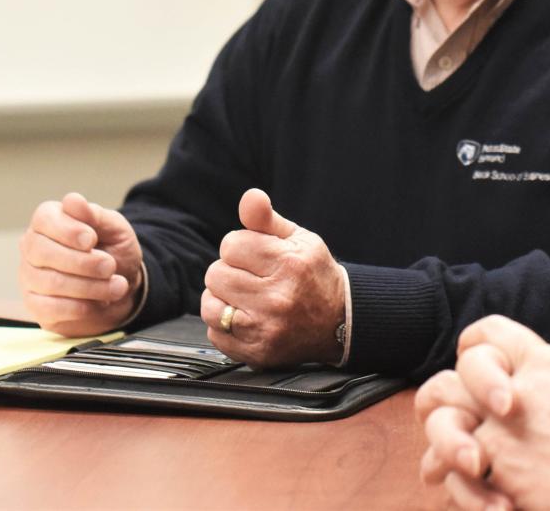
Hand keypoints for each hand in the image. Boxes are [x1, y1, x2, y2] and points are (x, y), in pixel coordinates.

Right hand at [18, 192, 143, 335]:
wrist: (122, 284)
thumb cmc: (114, 250)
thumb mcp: (114, 228)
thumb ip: (95, 214)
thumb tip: (72, 200)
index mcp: (49, 221)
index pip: (43, 220)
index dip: (67, 230)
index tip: (91, 239)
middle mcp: (32, 247)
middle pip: (41, 252)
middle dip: (81, 262)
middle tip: (110, 266)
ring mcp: (29, 277)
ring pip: (49, 282)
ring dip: (89, 286)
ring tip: (118, 286)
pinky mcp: (36, 305)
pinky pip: (49, 308)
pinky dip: (79, 307)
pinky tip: (99, 303)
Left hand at [200, 188, 345, 367]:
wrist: (339, 321)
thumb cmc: (315, 275)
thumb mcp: (300, 240)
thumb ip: (267, 219)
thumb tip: (249, 196)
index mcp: (289, 264)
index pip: (232, 244)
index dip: (241, 247)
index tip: (257, 255)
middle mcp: (277, 298)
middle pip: (216, 274)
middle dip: (230, 271)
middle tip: (252, 276)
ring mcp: (265, 328)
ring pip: (209, 304)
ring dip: (222, 298)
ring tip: (244, 297)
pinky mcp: (256, 352)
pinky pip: (215, 332)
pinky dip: (224, 324)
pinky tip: (246, 317)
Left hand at [416, 315, 549, 510]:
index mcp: (544, 364)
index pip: (491, 333)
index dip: (479, 344)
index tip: (479, 362)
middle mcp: (514, 395)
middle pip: (448, 382)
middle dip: (445, 397)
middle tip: (457, 418)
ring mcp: (502, 439)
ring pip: (443, 431)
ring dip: (443, 447)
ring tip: (456, 465)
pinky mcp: (501, 480)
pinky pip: (457, 479)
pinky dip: (460, 489)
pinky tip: (476, 496)